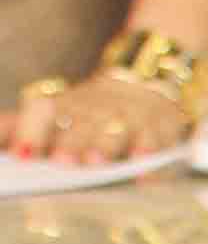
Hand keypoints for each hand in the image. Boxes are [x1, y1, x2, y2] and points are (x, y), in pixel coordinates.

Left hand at [11, 66, 191, 165]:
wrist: (146, 78)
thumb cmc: (91, 109)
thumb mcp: (54, 110)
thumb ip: (15, 127)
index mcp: (62, 107)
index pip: (41, 114)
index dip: (30, 133)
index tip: (20, 154)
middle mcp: (92, 111)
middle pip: (78, 125)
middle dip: (70, 143)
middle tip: (61, 163)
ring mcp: (126, 117)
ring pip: (114, 130)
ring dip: (105, 146)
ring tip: (96, 162)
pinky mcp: (157, 126)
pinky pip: (154, 138)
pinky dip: (148, 153)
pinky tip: (142, 165)